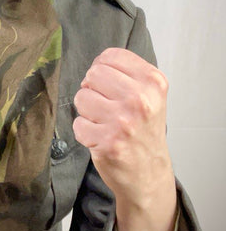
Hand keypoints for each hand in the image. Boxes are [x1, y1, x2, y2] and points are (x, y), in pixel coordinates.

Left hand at [73, 48, 175, 230]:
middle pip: (93, 74)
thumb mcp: (150, 94)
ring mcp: (123, 122)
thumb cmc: (144, 130)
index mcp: (153, 82)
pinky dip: (84, 131)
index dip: (103, 69)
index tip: (109, 84)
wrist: (149, 173)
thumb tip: (96, 63)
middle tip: (104, 105)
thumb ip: (127, 73)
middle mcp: (140, 100)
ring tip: (104, 122)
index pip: (110, 56)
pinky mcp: (108, 142)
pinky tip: (100, 137)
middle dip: (92, 88)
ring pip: (81, 97)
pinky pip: (78, 124)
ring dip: (87, 111)